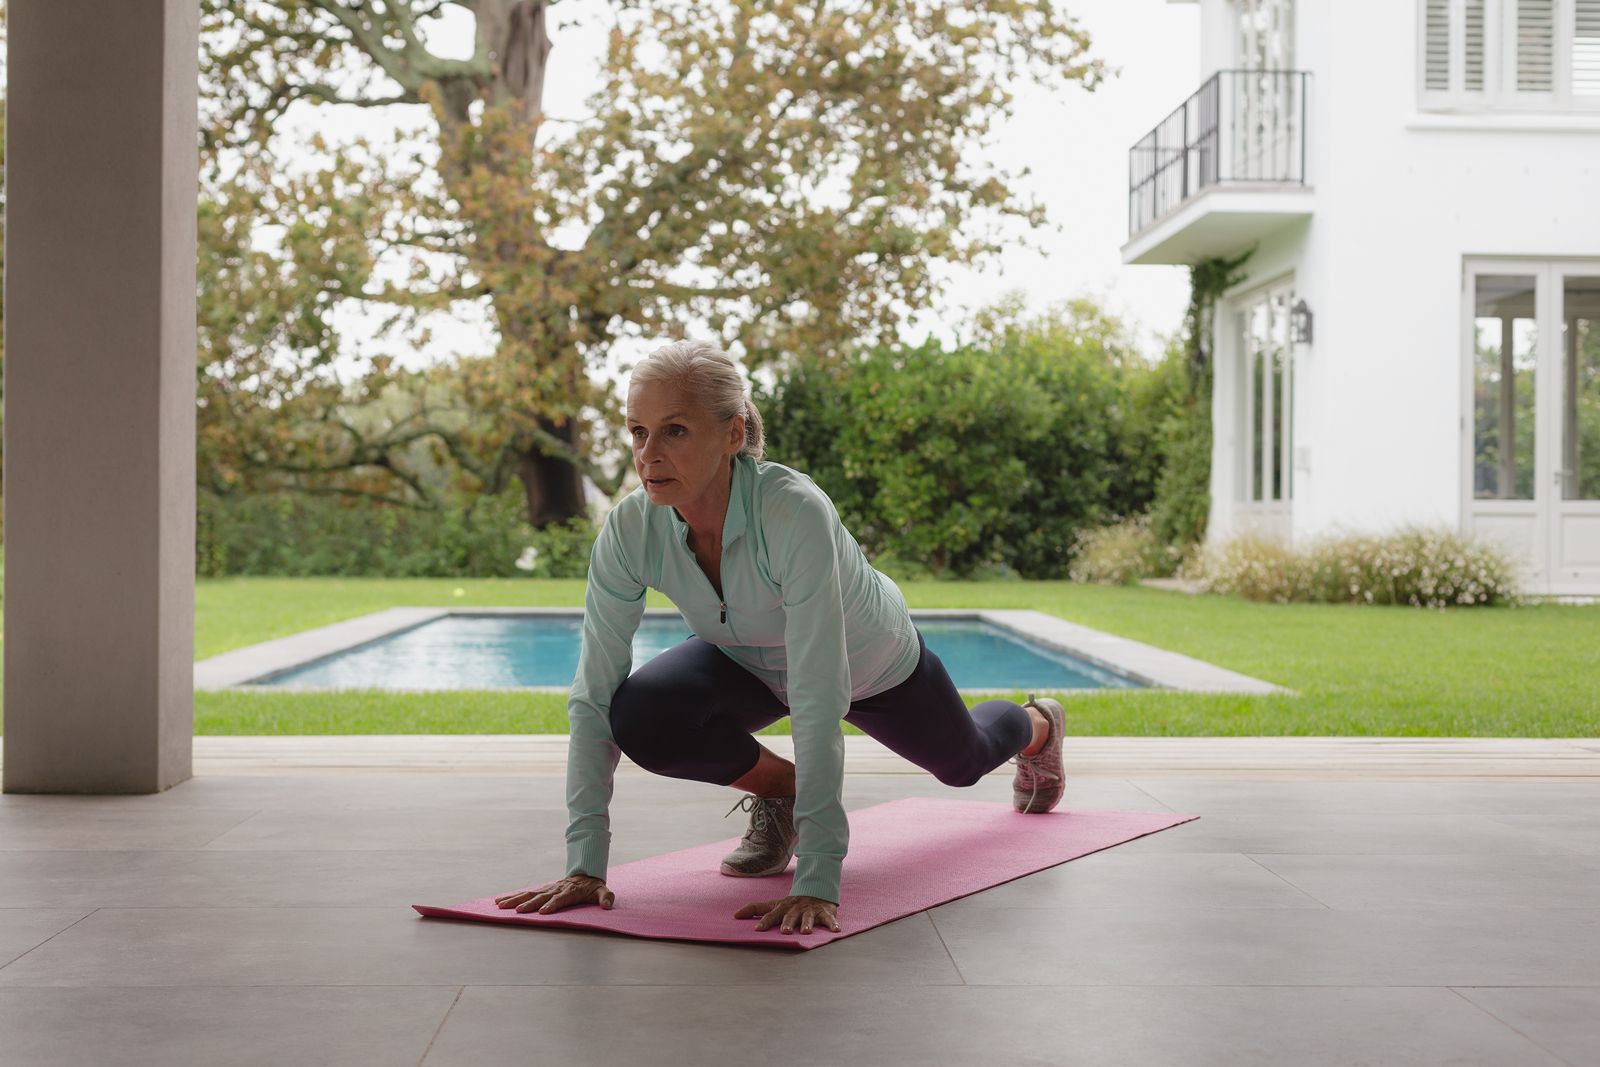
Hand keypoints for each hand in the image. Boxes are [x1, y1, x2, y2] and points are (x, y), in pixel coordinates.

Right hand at [494, 874, 614, 914]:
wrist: (585, 874)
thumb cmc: (593, 886)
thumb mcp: (602, 891)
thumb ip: (606, 897)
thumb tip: (608, 905)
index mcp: (570, 891)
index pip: (560, 898)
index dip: (552, 904)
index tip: (542, 911)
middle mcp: (556, 889)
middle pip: (541, 896)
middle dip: (529, 903)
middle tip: (517, 911)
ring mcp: (548, 889)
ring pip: (530, 893)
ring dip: (515, 899)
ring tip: (501, 905)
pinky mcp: (542, 890)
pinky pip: (526, 893)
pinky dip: (513, 896)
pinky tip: (500, 901)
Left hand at [734, 894, 840, 934]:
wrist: (815, 890)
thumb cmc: (791, 903)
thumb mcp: (774, 904)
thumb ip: (755, 909)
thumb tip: (735, 915)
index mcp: (783, 908)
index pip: (772, 915)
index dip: (764, 921)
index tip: (757, 929)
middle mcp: (796, 909)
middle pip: (790, 916)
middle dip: (787, 923)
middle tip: (784, 931)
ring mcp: (810, 910)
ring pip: (808, 917)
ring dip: (807, 924)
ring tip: (806, 931)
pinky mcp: (824, 912)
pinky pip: (829, 918)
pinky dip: (833, 923)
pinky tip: (836, 929)